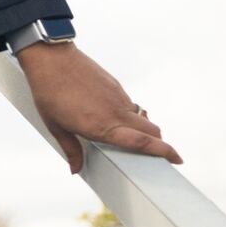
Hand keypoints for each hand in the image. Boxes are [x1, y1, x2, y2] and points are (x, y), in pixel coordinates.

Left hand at [18, 43, 179, 172]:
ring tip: (122, 132)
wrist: (50, 58)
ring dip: (140, 127)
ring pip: (141, 117)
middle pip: (152, 131)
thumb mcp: (55, 126)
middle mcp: (115, 113)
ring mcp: (118, 97)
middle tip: (153, 152)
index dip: (164, 152)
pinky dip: (126, 113)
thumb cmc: (48, 91)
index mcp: (102, 127)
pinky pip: (128, 104)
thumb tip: (76, 168)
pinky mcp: (116, 86)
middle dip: (158, 143)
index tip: (177, 160)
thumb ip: (71, 149)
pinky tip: (106, 111)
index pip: (142, 142)